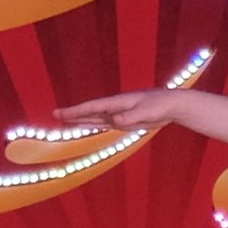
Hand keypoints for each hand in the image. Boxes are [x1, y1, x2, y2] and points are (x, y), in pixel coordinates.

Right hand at [52, 87, 189, 131]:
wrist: (172, 105)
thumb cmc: (161, 105)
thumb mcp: (145, 112)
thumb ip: (129, 117)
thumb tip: (113, 120)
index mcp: (118, 103)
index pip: (92, 108)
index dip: (75, 111)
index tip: (59, 113)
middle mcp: (115, 107)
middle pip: (90, 112)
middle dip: (73, 114)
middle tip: (55, 115)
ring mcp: (119, 114)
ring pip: (96, 118)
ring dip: (81, 119)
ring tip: (65, 120)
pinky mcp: (125, 121)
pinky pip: (105, 123)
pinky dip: (94, 123)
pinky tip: (87, 124)